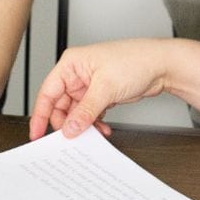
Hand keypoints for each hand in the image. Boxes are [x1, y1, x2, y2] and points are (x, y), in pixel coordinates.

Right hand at [29, 40, 170, 139]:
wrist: (162, 65)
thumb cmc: (136, 60)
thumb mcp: (106, 88)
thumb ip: (85, 111)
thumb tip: (69, 128)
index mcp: (71, 64)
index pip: (48, 92)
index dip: (41, 114)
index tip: (37, 133)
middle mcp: (78, 74)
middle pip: (61, 105)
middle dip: (67, 123)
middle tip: (71, 139)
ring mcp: (90, 85)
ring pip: (76, 112)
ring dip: (83, 126)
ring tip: (92, 134)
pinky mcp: (101, 95)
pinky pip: (90, 114)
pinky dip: (94, 123)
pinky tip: (102, 129)